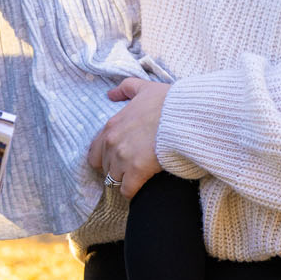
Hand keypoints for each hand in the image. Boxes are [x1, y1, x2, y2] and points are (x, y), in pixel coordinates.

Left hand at [86, 77, 168, 196]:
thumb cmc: (167, 102)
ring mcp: (122, 158)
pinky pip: (127, 190)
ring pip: (115, 180)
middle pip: (105, 168)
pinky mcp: (137, 171)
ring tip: (140, 177)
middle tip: (133, 168)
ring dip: (126, 180)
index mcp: (111, 126)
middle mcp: (112, 143)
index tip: (121, 159)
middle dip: (117, 170)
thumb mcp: (144, 88)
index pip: (95, 153)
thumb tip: (111, 94)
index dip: (107, 159)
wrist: (186, 115)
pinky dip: (133, 191)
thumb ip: (125, 88)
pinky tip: (143, 186)